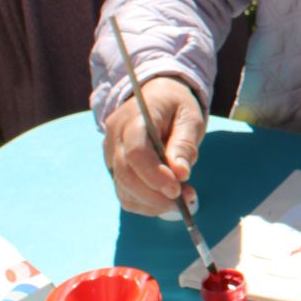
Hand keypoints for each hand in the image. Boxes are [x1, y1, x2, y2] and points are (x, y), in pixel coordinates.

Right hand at [103, 77, 205, 217]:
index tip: (177, 188)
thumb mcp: (189, 118)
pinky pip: (125, 192)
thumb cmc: (176, 106)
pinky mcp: (114, 167)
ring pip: (123, 188)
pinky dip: (146, 203)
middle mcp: (115, 135)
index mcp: (135, 117)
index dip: (154, 175)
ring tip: (182, 201)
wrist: (157, 97)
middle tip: (186, 200)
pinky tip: (166, 201)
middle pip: (126, 174)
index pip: (136, 152)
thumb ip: (184, 144)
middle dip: (155, 195)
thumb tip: (180, 173)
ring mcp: (110, 152)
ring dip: (153, 203)